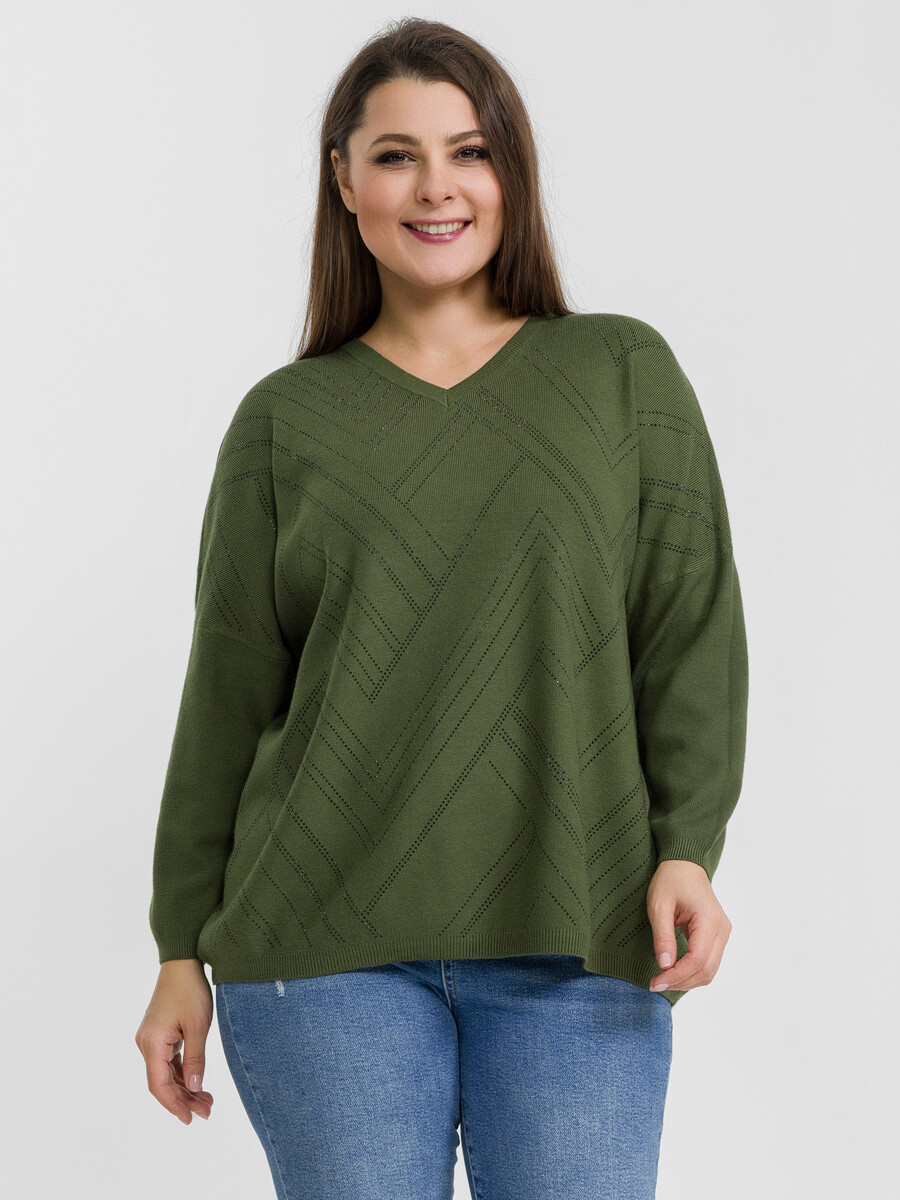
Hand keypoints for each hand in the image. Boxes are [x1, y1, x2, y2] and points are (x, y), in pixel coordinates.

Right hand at [135, 958, 214, 1123]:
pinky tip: (197, 1081)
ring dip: (184, 1086)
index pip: (159, 1085)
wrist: (183, 961)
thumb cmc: (190, 990)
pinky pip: (168, 1060)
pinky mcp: (159, 1033)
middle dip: (184, 1099)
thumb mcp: (198, 1026)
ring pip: (166, 1072)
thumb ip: (196, 1059)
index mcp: (152, 1044)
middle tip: (207, 1111)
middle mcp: (146, 1044)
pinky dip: (182, 1072)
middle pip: (162, 1081)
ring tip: (207, 1101)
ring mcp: (152, 1038)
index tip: (190, 1119)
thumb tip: (194, 1088)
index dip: (174, 1105)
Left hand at [646, 859, 731, 992]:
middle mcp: (722, 929)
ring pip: (710, 970)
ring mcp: (722, 933)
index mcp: (709, 920)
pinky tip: (674, 972)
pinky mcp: (717, 936)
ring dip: (687, 980)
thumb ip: (663, 936)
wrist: (684, 865)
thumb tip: (665, 966)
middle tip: (654, 983)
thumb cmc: (670, 880)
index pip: (697, 959)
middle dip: (680, 982)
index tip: (655, 982)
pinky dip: (692, 972)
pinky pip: (708, 962)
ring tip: (662, 979)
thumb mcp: (659, 906)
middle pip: (706, 970)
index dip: (676, 976)